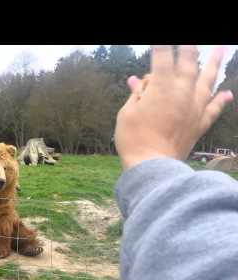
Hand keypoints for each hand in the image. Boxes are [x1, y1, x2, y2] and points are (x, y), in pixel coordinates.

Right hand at [115, 45, 233, 169]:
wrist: (152, 165)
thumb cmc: (134, 138)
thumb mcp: (127, 113)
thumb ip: (136, 94)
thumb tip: (138, 81)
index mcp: (160, 86)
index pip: (161, 57)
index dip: (160, 46)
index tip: (158, 40)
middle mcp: (181, 92)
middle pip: (188, 62)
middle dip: (189, 47)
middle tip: (191, 40)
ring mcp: (194, 107)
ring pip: (208, 80)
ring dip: (215, 62)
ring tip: (223, 48)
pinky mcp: (200, 124)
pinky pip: (214, 109)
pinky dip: (221, 100)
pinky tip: (227, 93)